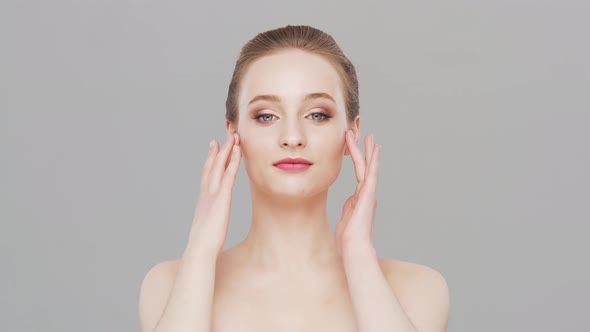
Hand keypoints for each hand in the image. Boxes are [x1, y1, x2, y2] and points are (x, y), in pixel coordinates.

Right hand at [188, 132, 240, 255]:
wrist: (200, 247)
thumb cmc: (204, 243)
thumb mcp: (208, 227)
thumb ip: (210, 219)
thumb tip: (212, 221)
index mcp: (204, 199)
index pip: (207, 174)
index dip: (211, 159)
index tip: (214, 146)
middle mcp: (207, 192)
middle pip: (212, 165)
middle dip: (219, 149)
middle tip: (224, 135)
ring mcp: (213, 193)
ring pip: (220, 166)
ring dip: (227, 150)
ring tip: (233, 136)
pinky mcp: (221, 197)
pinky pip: (229, 175)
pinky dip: (232, 161)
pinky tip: (238, 151)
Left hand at [335, 130, 380, 256]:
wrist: (354, 248)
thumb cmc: (348, 240)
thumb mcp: (346, 220)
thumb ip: (349, 208)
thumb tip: (349, 201)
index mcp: (360, 199)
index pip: (359, 175)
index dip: (358, 161)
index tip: (357, 150)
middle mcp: (366, 195)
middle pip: (365, 168)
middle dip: (365, 152)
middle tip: (367, 137)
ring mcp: (369, 194)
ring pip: (369, 168)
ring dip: (369, 152)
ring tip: (370, 137)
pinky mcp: (369, 195)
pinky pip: (371, 173)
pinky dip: (373, 160)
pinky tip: (375, 149)